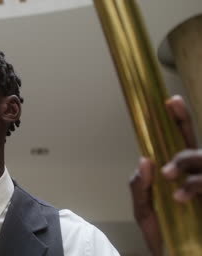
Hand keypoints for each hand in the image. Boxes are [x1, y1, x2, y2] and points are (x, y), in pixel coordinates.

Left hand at [130, 95, 200, 255]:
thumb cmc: (162, 234)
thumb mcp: (144, 210)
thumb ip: (140, 187)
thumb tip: (145, 159)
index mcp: (179, 173)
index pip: (181, 140)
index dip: (179, 119)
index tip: (170, 100)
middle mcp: (198, 174)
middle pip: (196, 144)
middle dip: (185, 136)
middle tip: (167, 155)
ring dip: (186, 163)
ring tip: (170, 179)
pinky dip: (195, 185)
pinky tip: (181, 199)